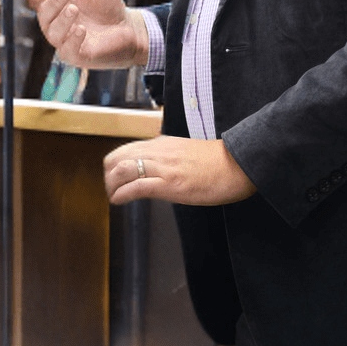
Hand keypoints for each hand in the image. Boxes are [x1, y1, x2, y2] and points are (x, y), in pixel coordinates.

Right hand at [21, 0, 148, 69]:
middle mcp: (58, 23)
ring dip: (62, 20)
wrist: (130, 29)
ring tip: (74, 9)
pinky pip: (67, 50)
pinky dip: (72, 39)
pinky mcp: (78, 55)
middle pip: (43, 15)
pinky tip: (81, 29)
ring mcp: (66, 40)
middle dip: (50, 5)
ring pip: (53, 33)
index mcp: (58, 5)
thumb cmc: (108, 8)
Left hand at [104, 135, 255, 206]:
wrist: (238, 164)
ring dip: (111, 186)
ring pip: (121, 170)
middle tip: (113, 191)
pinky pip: (137, 186)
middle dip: (108, 177)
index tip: (116, 181)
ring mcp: (164, 167)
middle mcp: (158, 152)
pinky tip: (120, 201)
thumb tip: (158, 159)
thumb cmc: (217, 161)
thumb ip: (169, 154)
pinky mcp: (170, 184)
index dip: (114, 167)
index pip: (126, 150)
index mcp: (162, 144)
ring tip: (115, 198)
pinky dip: (122, 195)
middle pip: (116, 158)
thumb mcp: (187, 151)